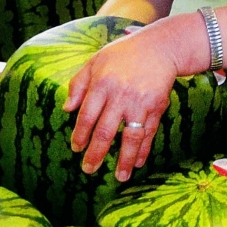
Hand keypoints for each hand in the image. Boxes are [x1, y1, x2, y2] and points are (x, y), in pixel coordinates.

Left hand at [62, 27, 177, 181]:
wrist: (159, 49)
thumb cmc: (123, 54)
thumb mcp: (95, 62)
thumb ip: (79, 84)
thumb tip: (67, 109)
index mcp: (102, 85)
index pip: (87, 116)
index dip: (80, 135)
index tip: (76, 149)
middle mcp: (121, 97)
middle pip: (106, 131)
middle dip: (96, 153)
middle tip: (89, 169)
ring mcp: (141, 104)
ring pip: (131, 137)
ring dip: (124, 159)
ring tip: (120, 177)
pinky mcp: (157, 108)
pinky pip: (149, 133)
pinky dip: (144, 150)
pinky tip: (138, 162)